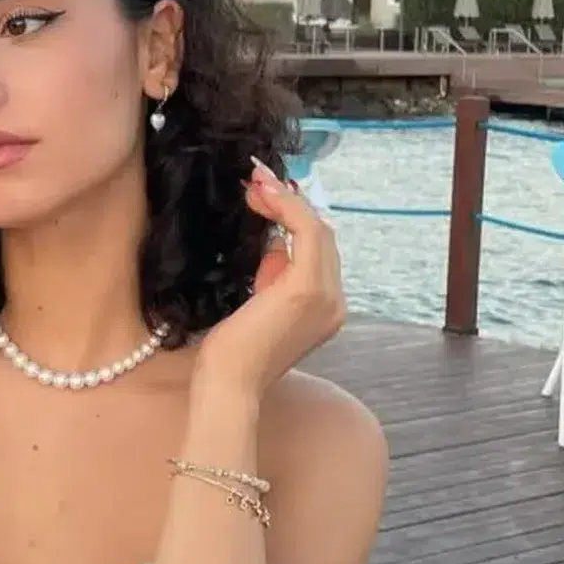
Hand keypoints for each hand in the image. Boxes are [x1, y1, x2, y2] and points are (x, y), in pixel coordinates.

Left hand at [195, 158, 344, 394]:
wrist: (228, 383)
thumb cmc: (231, 352)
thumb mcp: (257, 305)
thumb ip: (272, 278)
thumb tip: (272, 246)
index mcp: (325, 308)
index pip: (318, 250)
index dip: (293, 217)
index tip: (262, 195)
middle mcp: (335, 302)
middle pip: (321, 235)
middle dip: (289, 202)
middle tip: (256, 180)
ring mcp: (326, 296)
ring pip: (317, 229)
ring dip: (285, 199)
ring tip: (254, 183)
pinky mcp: (307, 288)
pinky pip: (306, 231)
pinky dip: (286, 207)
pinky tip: (262, 196)